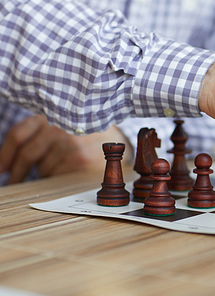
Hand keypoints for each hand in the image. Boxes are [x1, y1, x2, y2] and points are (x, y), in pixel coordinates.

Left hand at [0, 115, 132, 183]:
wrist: (120, 141)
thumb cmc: (89, 135)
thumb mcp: (65, 125)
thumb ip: (42, 132)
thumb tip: (9, 160)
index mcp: (53, 115)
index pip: (19, 134)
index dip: (4, 154)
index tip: (0, 169)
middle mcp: (60, 126)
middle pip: (27, 154)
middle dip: (17, 172)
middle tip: (13, 182)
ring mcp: (70, 143)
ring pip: (42, 168)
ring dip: (44, 173)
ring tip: (59, 168)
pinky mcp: (79, 160)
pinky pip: (56, 176)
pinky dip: (57, 178)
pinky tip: (68, 171)